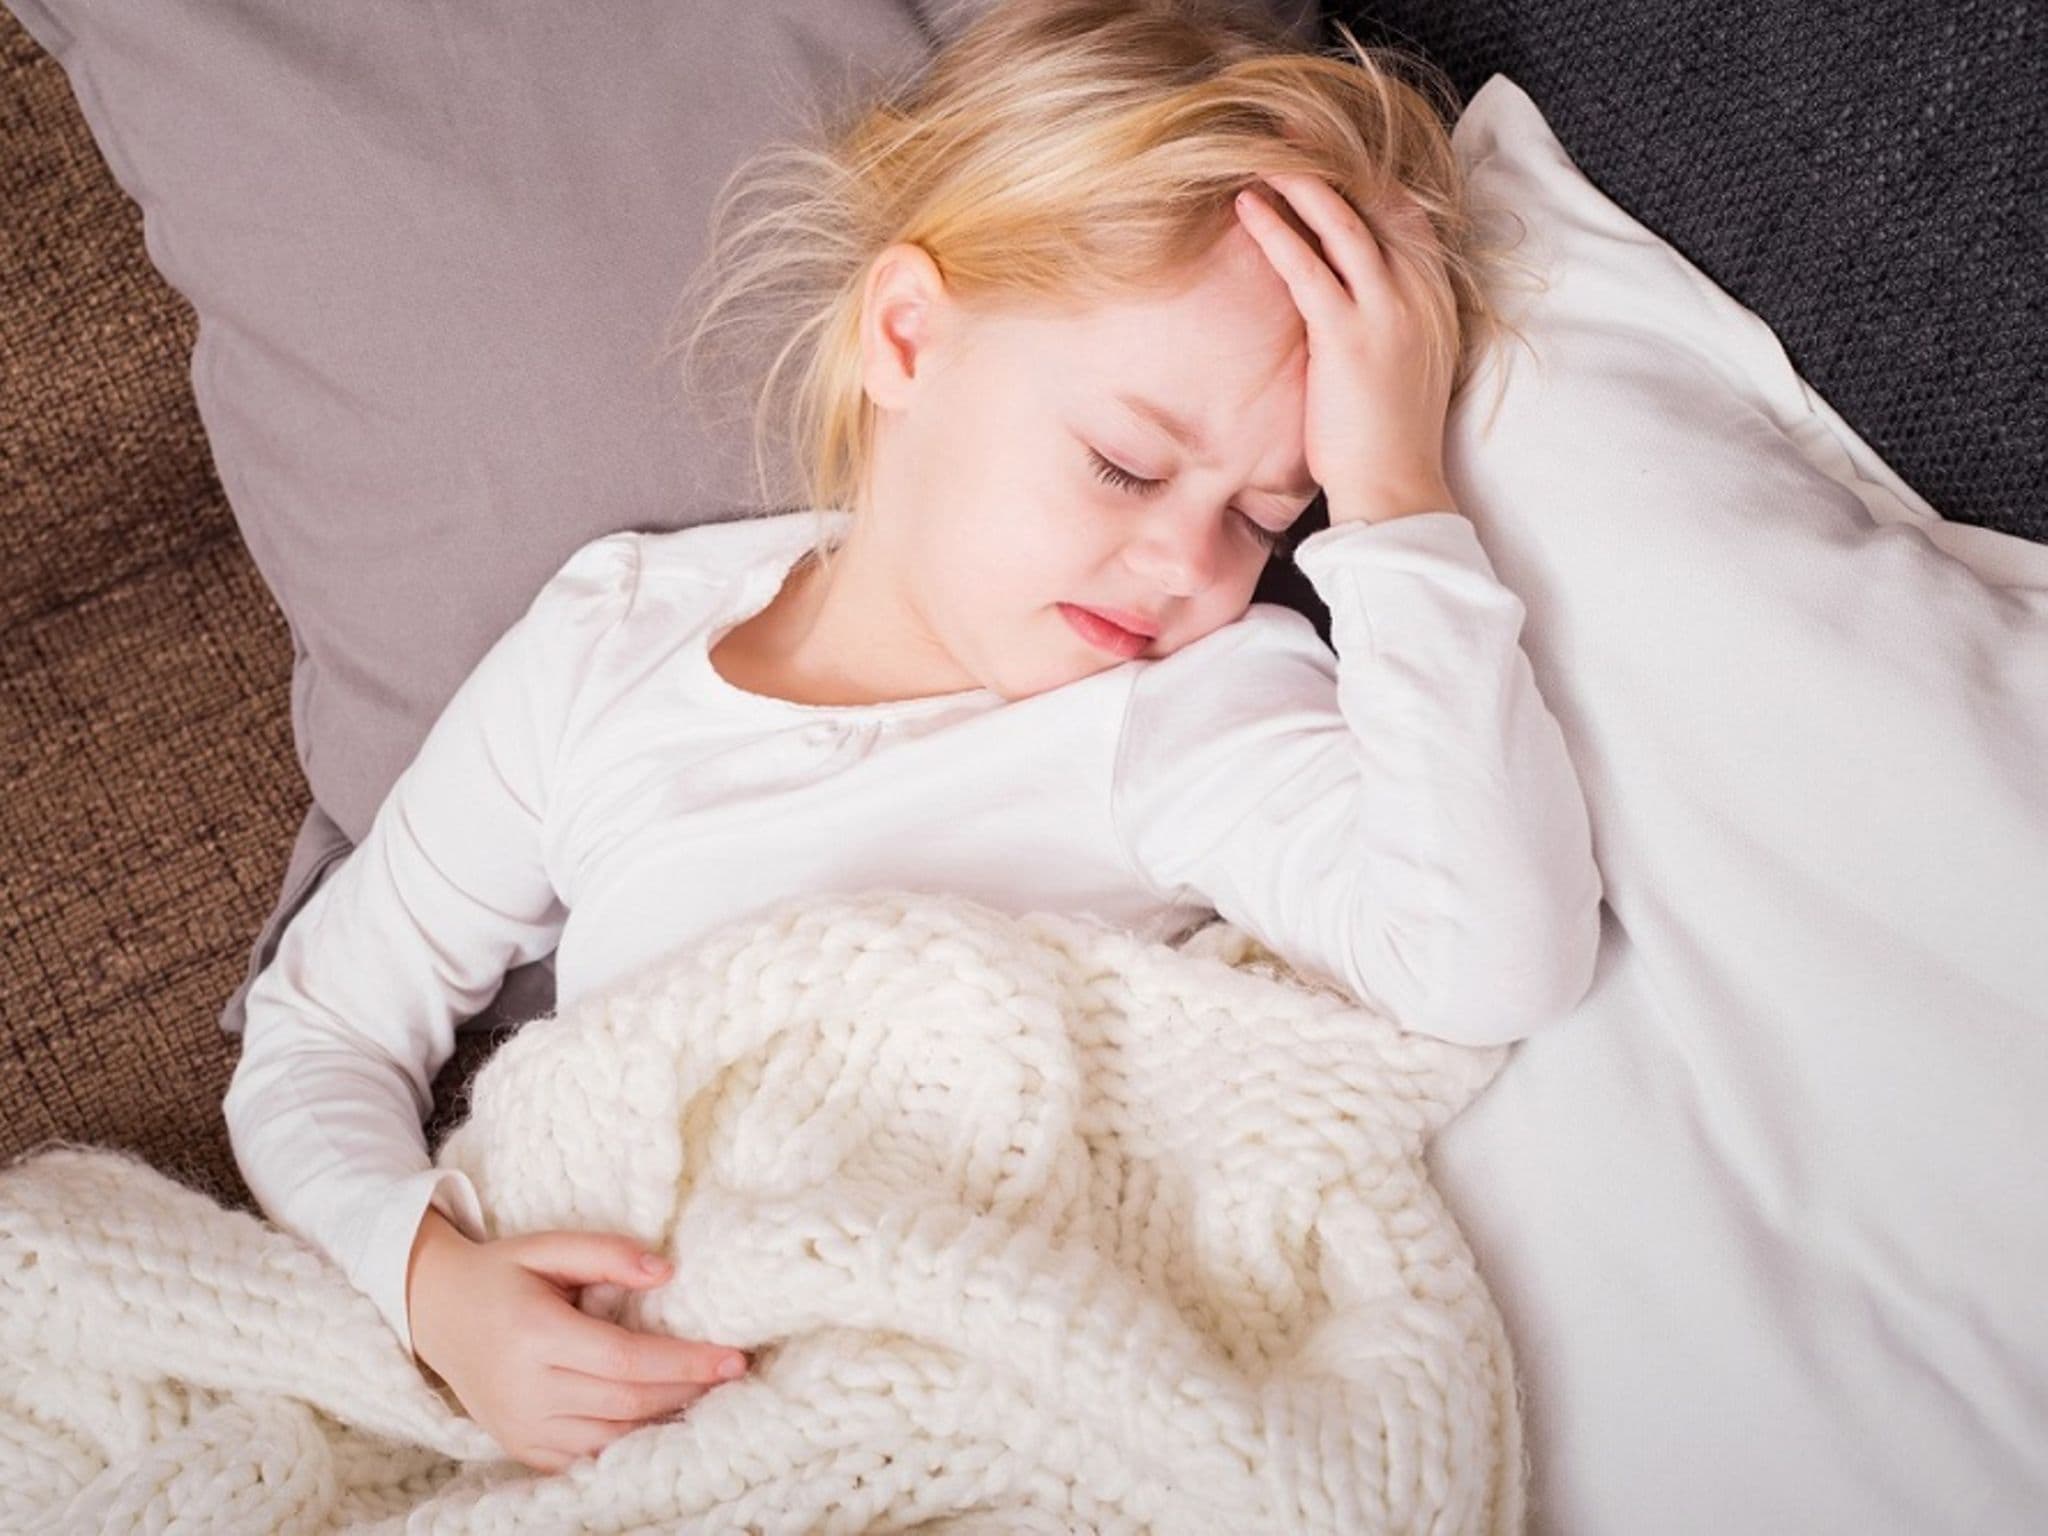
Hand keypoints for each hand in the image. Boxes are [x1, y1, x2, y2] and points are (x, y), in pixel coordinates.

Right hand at [406, 1208, 750, 1474]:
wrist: (434, 1312)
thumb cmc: (500, 1274)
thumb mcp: (547, 1246)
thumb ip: (607, 1254)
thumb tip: (667, 1272)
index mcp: (535, 1334)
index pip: (626, 1360)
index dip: (685, 1362)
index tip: (733, 1358)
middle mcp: (527, 1389)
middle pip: (627, 1402)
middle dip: (687, 1391)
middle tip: (733, 1375)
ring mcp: (522, 1427)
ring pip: (613, 1437)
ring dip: (666, 1420)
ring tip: (707, 1396)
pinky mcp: (521, 1448)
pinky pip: (587, 1456)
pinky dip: (630, 1443)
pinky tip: (662, 1420)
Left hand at [1233, 171, 1456, 524]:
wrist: (1396, 488)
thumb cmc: (1388, 438)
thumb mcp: (1403, 364)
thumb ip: (1388, 320)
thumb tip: (1349, 296)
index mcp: (1436, 298)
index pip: (1407, 214)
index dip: (1367, 177)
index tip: (1327, 153)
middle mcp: (1421, 294)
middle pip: (1380, 202)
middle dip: (1334, 163)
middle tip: (1290, 133)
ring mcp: (1389, 313)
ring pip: (1346, 222)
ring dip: (1302, 184)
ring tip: (1263, 158)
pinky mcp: (1349, 338)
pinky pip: (1309, 268)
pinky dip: (1277, 232)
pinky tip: (1249, 208)